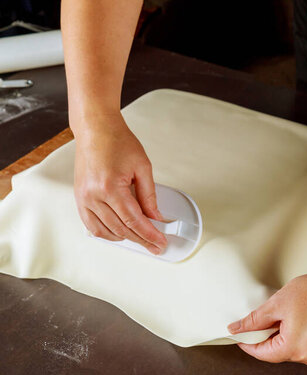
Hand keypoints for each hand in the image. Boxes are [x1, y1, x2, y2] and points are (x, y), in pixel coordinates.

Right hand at [73, 113, 166, 253]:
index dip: (149, 234)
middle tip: (155, 245)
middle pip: (121, 229)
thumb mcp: (143, 167)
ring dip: (124, 238)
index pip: (134, 220)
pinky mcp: (79, 198)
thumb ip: (149, 195)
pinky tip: (119, 233)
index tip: (159, 242)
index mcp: (110, 187)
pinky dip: (106, 233)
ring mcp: (83, 198)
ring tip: (141, 239)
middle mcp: (93, 195)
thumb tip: (155, 216)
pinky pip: (91, 225)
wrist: (96, 129)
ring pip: (105, 231)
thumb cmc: (117, 141)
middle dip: (141, 239)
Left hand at [227, 265, 306, 364]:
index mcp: (293, 349)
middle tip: (265, 314)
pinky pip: (305, 343)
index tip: (240, 333)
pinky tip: (300, 314)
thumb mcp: (278, 303)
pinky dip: (298, 332)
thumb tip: (238, 328)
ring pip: (291, 346)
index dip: (247, 341)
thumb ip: (255, 320)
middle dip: (267, 334)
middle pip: (276, 351)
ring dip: (283, 333)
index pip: (261, 353)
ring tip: (288, 310)